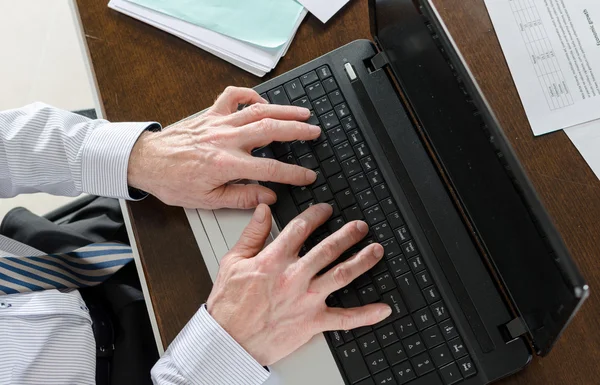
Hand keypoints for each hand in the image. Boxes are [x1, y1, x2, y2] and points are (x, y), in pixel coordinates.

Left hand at [127, 86, 320, 208]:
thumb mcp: (207, 200)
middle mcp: (226, 140)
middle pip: (271, 130)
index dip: (293, 174)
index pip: (270, 169)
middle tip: (315, 132)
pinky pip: (233, 97)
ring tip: (303, 112)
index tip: (308, 176)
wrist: (146, 162)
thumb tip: (267, 198)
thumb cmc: (173, 182)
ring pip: (258, 110)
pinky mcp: (210, 113)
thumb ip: (241, 198)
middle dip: (298, 130)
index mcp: (227, 165)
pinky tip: (261, 101)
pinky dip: (249, 94)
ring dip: (283, 109)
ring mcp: (219, 123)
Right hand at [206, 203, 392, 365]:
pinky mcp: (312, 322)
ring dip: (362, 261)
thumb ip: (251, 234)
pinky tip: (382, 308)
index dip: (317, 214)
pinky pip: (344, 318)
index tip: (326, 209)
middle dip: (348, 234)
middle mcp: (294, 276)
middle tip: (360, 227)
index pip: (301, 228)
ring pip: (341, 275)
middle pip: (328, 248)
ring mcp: (306, 299)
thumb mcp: (232, 261)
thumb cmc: (229, 305)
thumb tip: (262, 211)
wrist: (228, 340)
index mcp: (274, 259)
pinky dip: (366, 314)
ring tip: (376, 251)